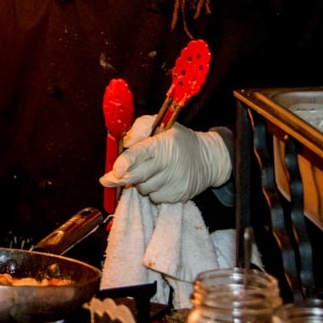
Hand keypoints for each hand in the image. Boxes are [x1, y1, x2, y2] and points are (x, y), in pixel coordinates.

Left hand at [99, 115, 230, 203]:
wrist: (208, 159)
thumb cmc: (179, 140)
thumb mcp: (160, 124)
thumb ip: (139, 128)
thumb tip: (126, 143)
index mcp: (161, 145)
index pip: (138, 155)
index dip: (124, 164)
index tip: (115, 170)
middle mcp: (168, 164)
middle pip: (136, 176)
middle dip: (122, 177)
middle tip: (116, 175)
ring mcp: (174, 182)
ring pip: (144, 189)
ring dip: (141, 183)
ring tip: (151, 171)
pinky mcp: (178, 196)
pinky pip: (155, 198)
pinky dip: (153, 191)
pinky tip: (161, 181)